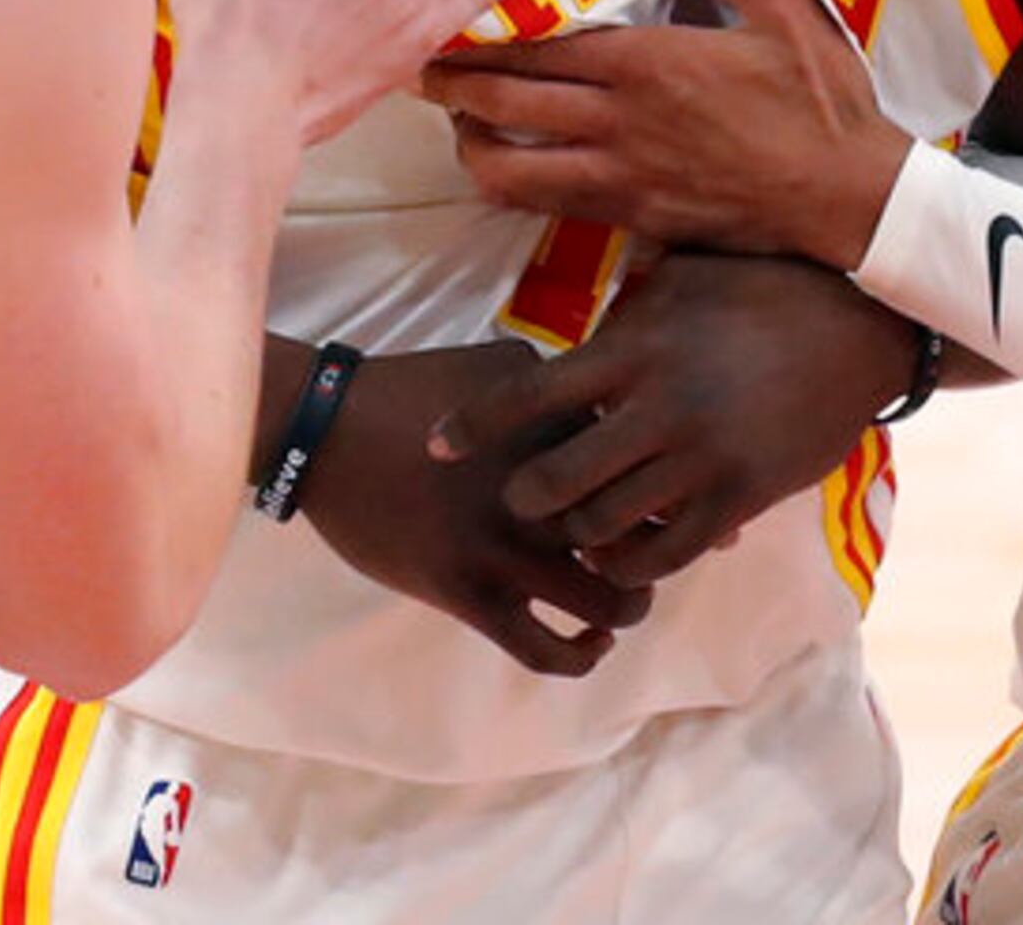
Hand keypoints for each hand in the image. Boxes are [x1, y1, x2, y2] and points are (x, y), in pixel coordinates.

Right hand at [299, 340, 651, 676]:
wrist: (328, 427)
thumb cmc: (415, 389)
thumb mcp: (501, 366)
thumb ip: (563, 389)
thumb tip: (621, 410)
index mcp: (561, 432)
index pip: (653, 470)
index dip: (685, 492)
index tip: (694, 504)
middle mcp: (548, 491)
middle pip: (647, 537)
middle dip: (666, 550)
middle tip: (653, 553)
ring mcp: (509, 547)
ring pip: (612, 603)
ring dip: (629, 606)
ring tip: (624, 601)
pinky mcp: (470, 593)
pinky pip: (545, 649)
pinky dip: (580, 655)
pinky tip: (590, 642)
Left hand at [421, 0, 914, 268]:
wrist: (848, 195)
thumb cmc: (822, 99)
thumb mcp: (783, 10)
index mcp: (650, 64)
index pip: (540, 50)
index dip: (482, 41)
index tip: (445, 24)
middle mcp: (621, 124)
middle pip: (506, 108)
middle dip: (452, 91)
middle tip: (420, 73)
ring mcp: (622, 179)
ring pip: (513, 173)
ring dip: (473, 148)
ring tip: (460, 126)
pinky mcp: (634, 220)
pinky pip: (552, 206)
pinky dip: (518, 187)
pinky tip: (512, 169)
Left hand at [426, 253, 920, 591]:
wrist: (861, 329)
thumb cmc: (763, 288)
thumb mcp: (682, 276)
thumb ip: (621, 311)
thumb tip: (566, 331)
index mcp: (635, 349)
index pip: (530, 396)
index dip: (472, 425)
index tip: (436, 445)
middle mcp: (660, 410)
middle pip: (556, 481)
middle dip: (524, 496)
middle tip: (516, 497)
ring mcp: (701, 460)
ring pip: (603, 527)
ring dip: (575, 534)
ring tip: (568, 527)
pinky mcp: (740, 498)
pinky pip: (664, 556)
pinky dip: (630, 564)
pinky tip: (619, 552)